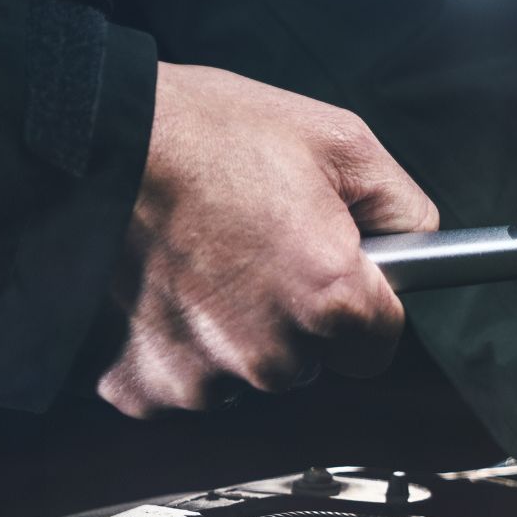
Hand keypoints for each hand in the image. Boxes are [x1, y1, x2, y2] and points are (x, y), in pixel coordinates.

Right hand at [98, 63, 437, 417]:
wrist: (93, 141)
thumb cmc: (210, 132)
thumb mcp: (340, 142)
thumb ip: (403, 208)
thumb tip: (423, 247)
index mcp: (330, 298)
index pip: (380, 346)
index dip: (363, 304)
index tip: (337, 271)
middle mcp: (271, 354)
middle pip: (313, 361)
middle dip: (298, 315)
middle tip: (260, 246)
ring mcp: (205, 377)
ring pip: (251, 374)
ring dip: (238, 333)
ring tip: (207, 259)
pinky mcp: (146, 384)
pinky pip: (183, 383)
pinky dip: (177, 346)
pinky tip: (165, 289)